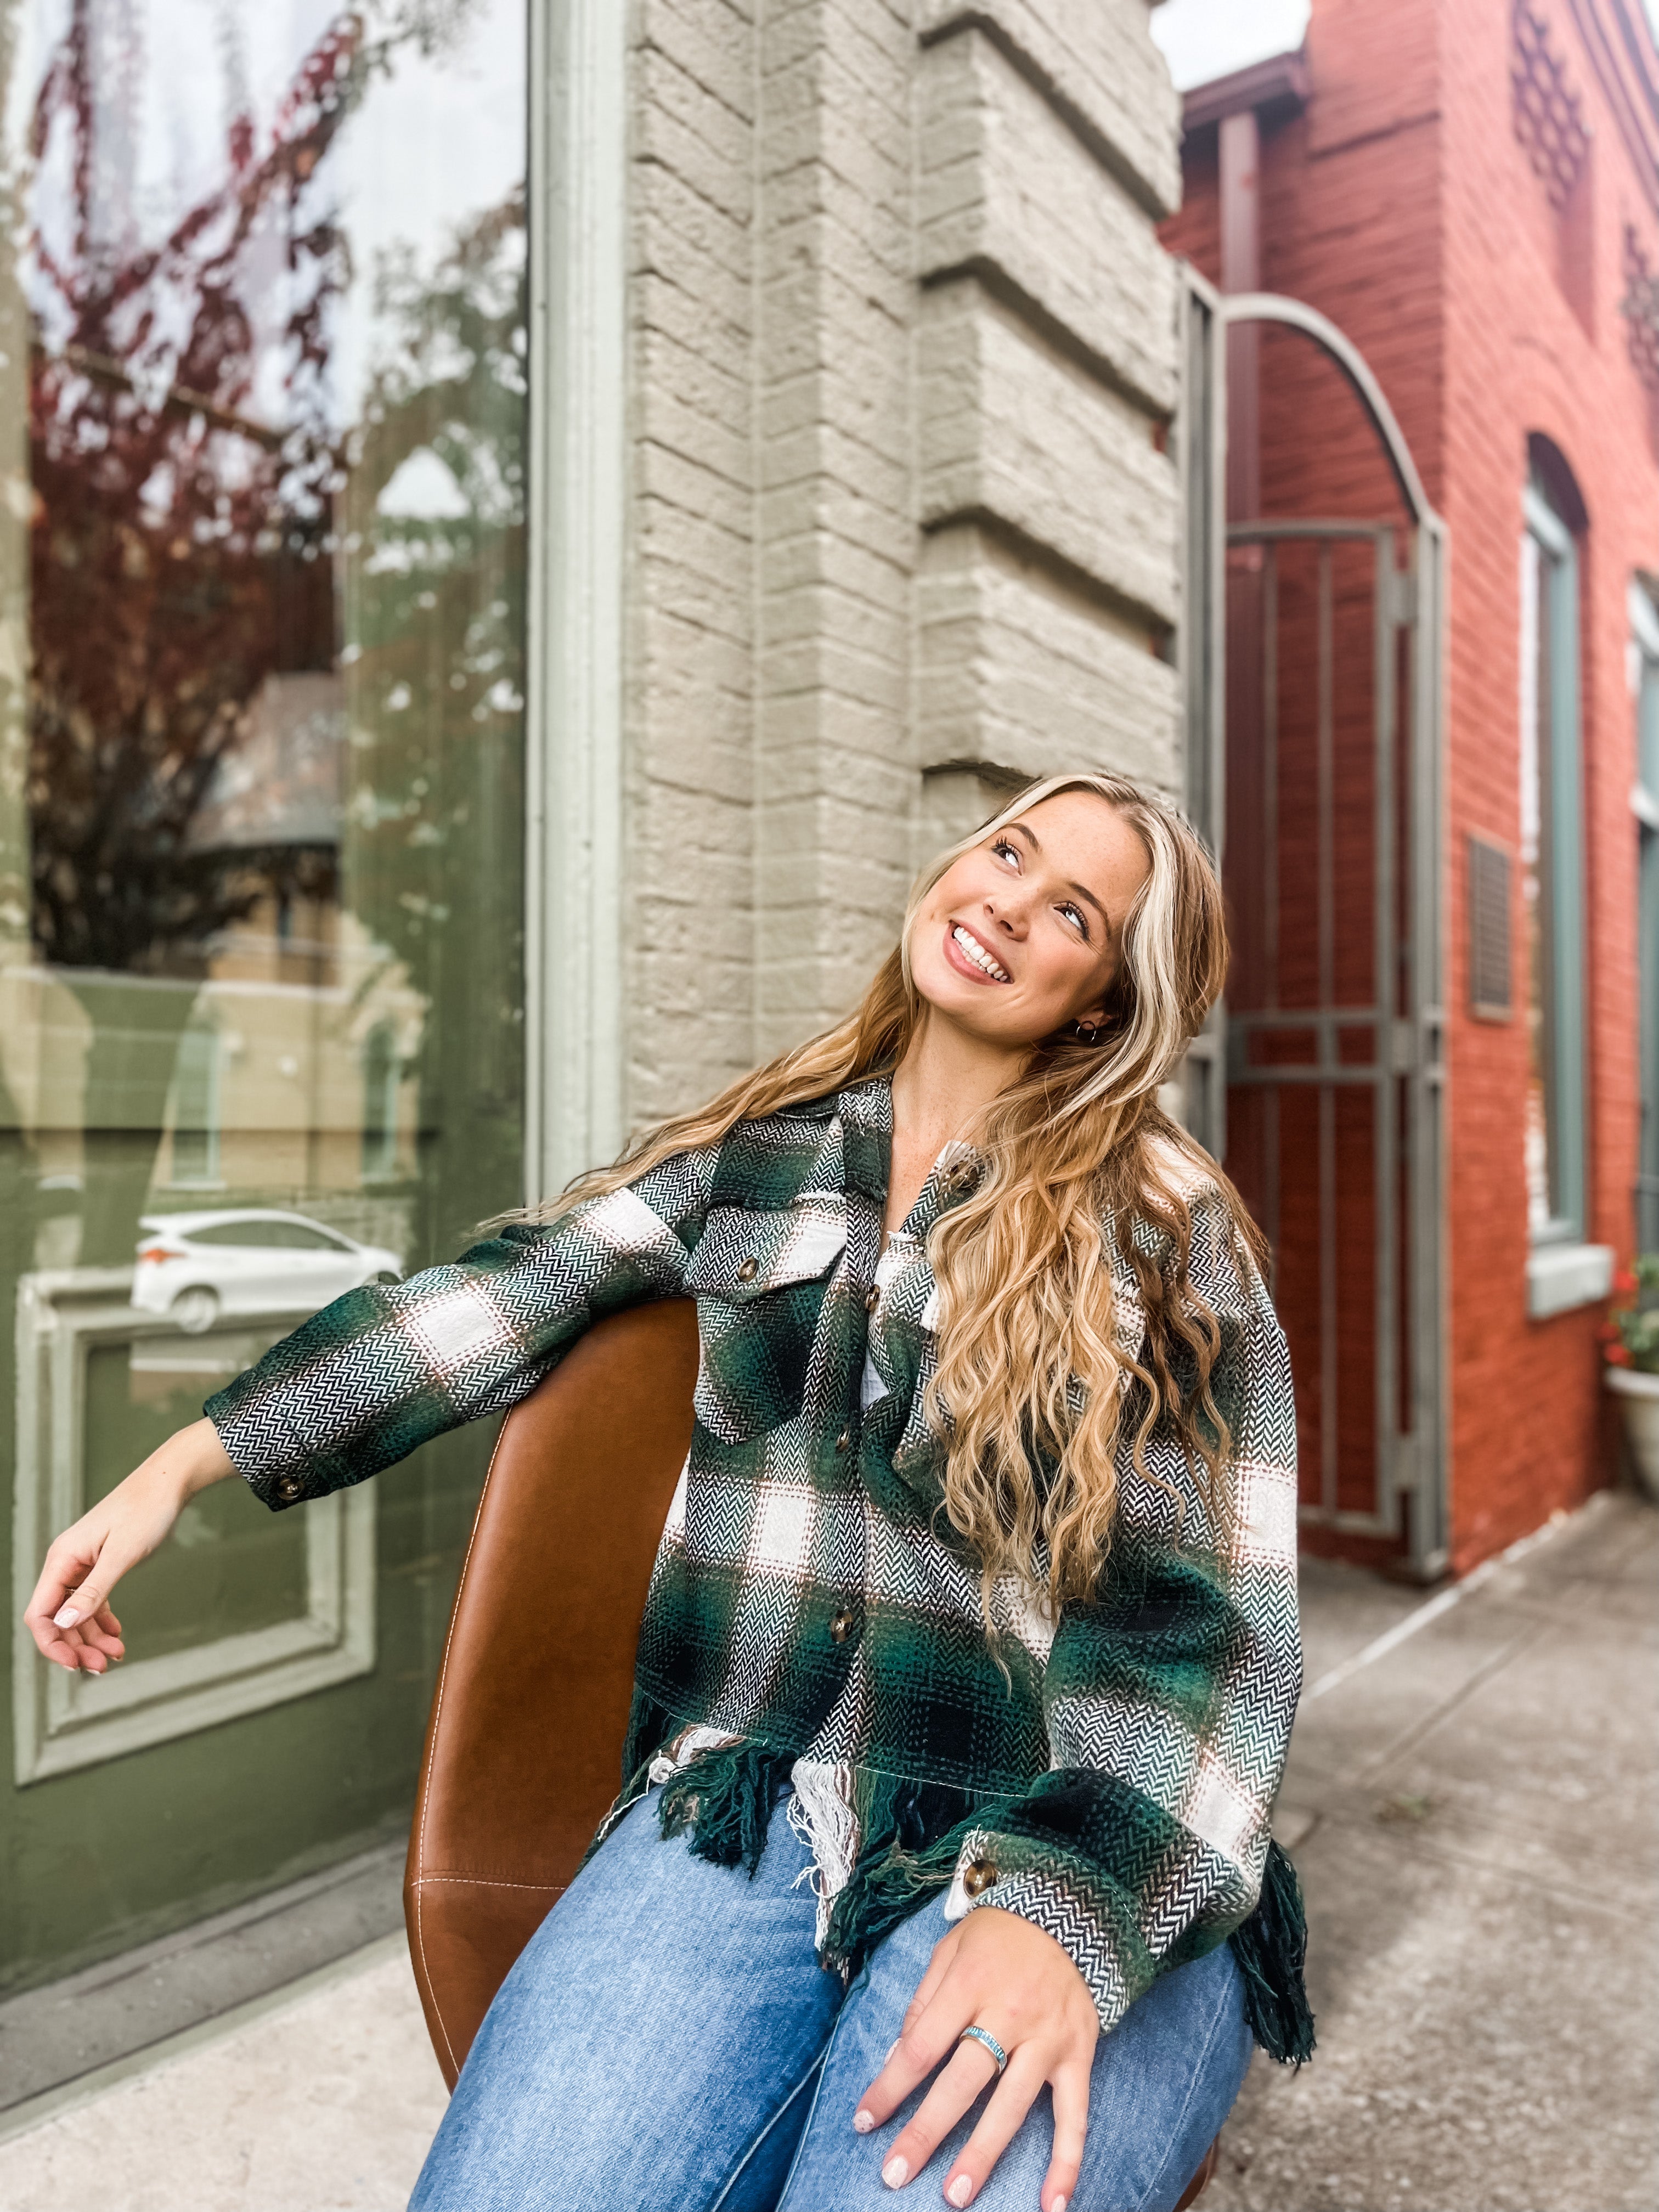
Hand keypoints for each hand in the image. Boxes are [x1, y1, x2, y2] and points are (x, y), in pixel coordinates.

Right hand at [24, 1418, 236, 1674]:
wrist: (170, 1482)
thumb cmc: (147, 1511)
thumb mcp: (122, 1555)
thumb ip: (94, 1591)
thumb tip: (64, 1624)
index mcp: (62, 1559)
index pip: (40, 1613)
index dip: (52, 1643)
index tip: (75, 1665)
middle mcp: (66, 1563)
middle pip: (58, 1617)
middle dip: (76, 1646)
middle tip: (102, 1667)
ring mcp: (83, 1564)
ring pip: (77, 1613)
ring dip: (91, 1637)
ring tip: (115, 1655)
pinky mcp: (101, 1564)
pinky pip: (93, 1601)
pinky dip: (103, 1621)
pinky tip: (117, 1635)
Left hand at [853, 1904, 1097, 2208]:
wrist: (1069, 1910)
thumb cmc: (999, 1934)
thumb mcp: (950, 1949)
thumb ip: (923, 2002)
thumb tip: (896, 2057)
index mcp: (970, 1983)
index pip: (921, 2045)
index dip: (889, 2086)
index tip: (865, 2121)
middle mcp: (1009, 2013)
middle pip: (961, 2082)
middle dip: (926, 2131)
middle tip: (895, 2173)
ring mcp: (1047, 2038)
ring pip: (1012, 2105)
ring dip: (982, 2154)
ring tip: (955, 2196)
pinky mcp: (1079, 2054)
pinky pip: (1075, 2116)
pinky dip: (1066, 2162)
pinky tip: (1051, 2204)